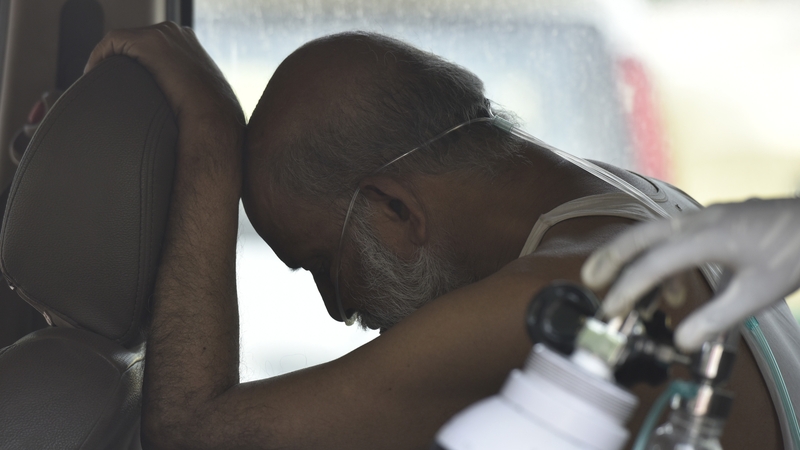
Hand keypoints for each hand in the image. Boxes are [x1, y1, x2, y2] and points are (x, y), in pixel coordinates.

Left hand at [85, 22, 243, 130]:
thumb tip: (175, 109)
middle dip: (120, 62)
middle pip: (136, 42)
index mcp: (190, 46)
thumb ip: (184, 92)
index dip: (134, 64)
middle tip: (109, 85)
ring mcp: (165, 35)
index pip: (153, 47)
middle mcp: (178, 35)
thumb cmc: (209, 117)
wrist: (214, 117)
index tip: (124, 85)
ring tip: (100, 83)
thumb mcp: (198, 98)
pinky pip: (112, 42)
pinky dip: (99, 57)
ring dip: (109, 61)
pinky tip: (93, 75)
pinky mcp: (149, 41)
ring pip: (123, 41)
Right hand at [581, 198, 799, 351]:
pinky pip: (675, 235)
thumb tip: (682, 341)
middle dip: (611, 257)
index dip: (627, 288)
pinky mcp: (716, 219)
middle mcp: (699, 221)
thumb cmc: (794, 252)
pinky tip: (678, 287)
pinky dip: (665, 259)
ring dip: (636, 259)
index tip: (611, 310)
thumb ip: (714, 318)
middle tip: (589, 279)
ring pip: (655, 232)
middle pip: (640, 235)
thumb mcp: (756, 293)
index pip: (652, 263)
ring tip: (635, 294)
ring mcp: (707, 216)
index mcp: (706, 237)